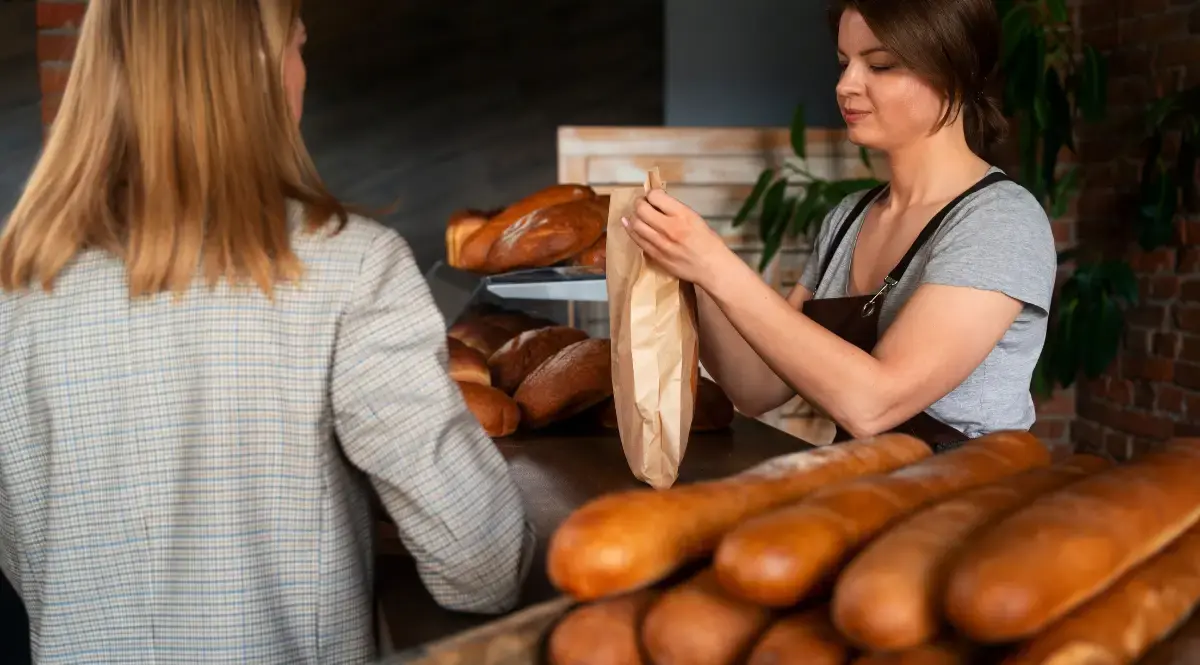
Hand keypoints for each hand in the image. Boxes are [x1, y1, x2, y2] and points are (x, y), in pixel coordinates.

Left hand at [621, 189, 735, 288]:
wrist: (711, 267)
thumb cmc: (708, 242)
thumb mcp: (695, 218)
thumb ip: (675, 209)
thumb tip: (658, 202)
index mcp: (682, 214)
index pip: (655, 196)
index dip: (652, 193)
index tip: (653, 195)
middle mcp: (669, 227)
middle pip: (641, 209)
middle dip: (639, 203)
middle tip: (642, 203)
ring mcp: (660, 243)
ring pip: (636, 224)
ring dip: (634, 216)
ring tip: (638, 214)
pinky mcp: (655, 255)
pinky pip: (637, 240)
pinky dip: (632, 230)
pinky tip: (630, 225)